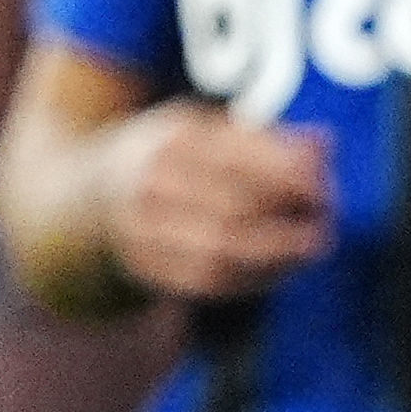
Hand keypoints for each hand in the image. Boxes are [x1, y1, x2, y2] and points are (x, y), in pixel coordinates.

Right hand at [97, 101, 335, 300]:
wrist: (85, 195)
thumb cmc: (166, 157)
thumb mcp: (202, 130)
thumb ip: (263, 138)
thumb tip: (325, 143)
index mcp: (168, 139)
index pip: (238, 158)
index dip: (288, 176)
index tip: (324, 186)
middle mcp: (150, 182)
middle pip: (233, 207)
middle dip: (288, 218)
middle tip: (325, 221)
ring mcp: (142, 228)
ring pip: (222, 251)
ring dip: (277, 255)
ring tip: (310, 247)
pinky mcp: (145, 266)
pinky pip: (208, 281)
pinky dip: (253, 277)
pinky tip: (279, 268)